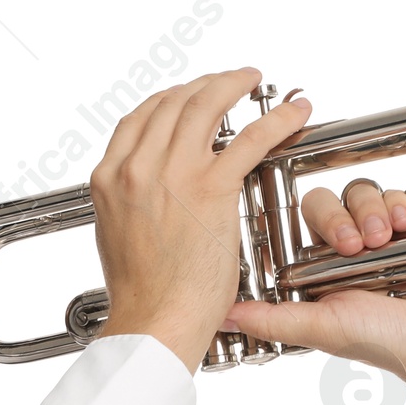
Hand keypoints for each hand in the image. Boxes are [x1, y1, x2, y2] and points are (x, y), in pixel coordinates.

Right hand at [91, 67, 312, 375]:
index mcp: (110, 177)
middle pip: (173, 101)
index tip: (190, 96)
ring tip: (254, 82)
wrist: (152, 322)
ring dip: (235, 84)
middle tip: (229, 83)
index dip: (171, 98)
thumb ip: (130, 202)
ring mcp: (172, 173)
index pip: (141, 117)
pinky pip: (251, 138)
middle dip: (205, 84)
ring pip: (207, 104)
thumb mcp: (116, 235)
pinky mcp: (210, 188)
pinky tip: (294, 114)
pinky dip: (278, 120)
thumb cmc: (141, 296)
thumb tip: (147, 193)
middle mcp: (137, 167)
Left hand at [223, 179, 405, 404]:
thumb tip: (222, 316)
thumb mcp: (323, 327)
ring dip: (373, 209)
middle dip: (344, 216)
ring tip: (386, 239)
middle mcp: (347, 253)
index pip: (300, 225)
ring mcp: (382, 239)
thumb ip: (273, 319)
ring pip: (362, 193)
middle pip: (329, 202)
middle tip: (360, 245)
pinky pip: (399, 197)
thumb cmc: (388, 342)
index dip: (317, 224)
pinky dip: (402, 205)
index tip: (338, 245)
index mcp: (321, 272)